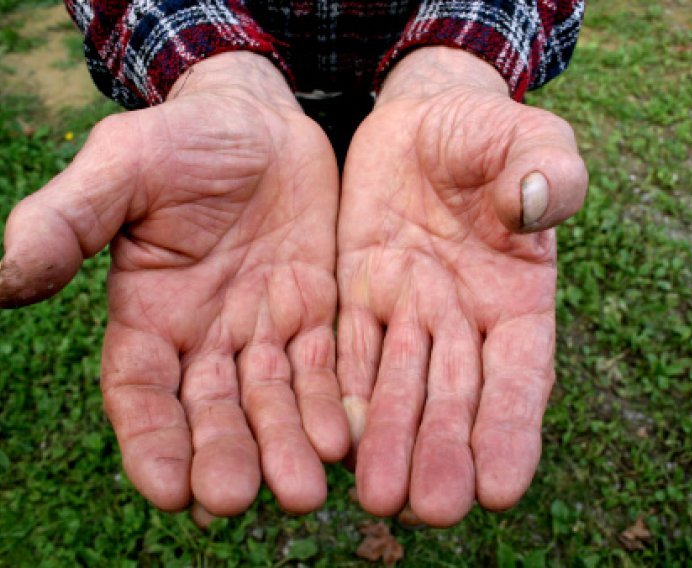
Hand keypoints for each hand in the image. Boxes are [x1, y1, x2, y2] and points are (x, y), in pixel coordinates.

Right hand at [0, 52, 347, 517]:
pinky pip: (324, 369)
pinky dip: (333, 405)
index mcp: (148, 317)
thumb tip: (3, 279)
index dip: (152, 442)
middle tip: (239, 499)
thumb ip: (68, 222)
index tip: (168, 491)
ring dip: (286, 447)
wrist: (261, 124)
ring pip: (272, 403)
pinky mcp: (315, 315)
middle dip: (225, 458)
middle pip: (212, 414)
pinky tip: (346, 439)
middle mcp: (206, 339)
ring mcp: (263, 331)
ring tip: (306, 490)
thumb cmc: (182, 140)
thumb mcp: (121, 168)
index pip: (142, 395)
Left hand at [337, 47, 586, 525]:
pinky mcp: (359, 296)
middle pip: (454, 398)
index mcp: (519, 295)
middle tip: (430, 511)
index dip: (513, 429)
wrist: (424, 122)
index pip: (521, 374)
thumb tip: (539, 201)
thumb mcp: (527, 138)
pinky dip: (342, 396)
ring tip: (377, 498)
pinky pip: (348, 352)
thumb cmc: (488, 132)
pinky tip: (332, 440)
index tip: (502, 488)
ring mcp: (408, 312)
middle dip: (443, 453)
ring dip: (389, 441)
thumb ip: (546, 169)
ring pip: (397, 387)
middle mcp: (464, 319)